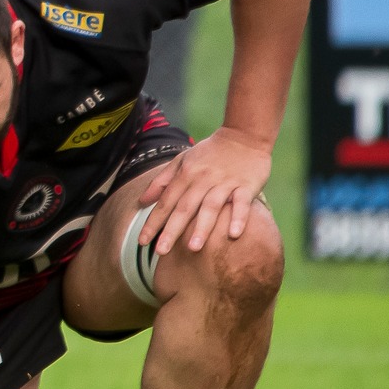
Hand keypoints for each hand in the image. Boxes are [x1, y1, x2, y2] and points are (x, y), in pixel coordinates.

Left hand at [135, 128, 273, 255]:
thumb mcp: (181, 161)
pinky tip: (233, 234)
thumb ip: (161, 181)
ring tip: (192, 248)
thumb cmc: (209, 153)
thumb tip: (141, 201)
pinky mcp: (246, 185)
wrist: (243, 136)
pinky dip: (239, 218)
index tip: (142, 241)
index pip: (165, 202)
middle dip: (172, 230)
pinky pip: (242, 204)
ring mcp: (225, 183)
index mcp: (185, 175)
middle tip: (161, 252)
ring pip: (211, 206)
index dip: (153, 221)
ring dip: (202, 227)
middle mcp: (202, 180)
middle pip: (184, 207)